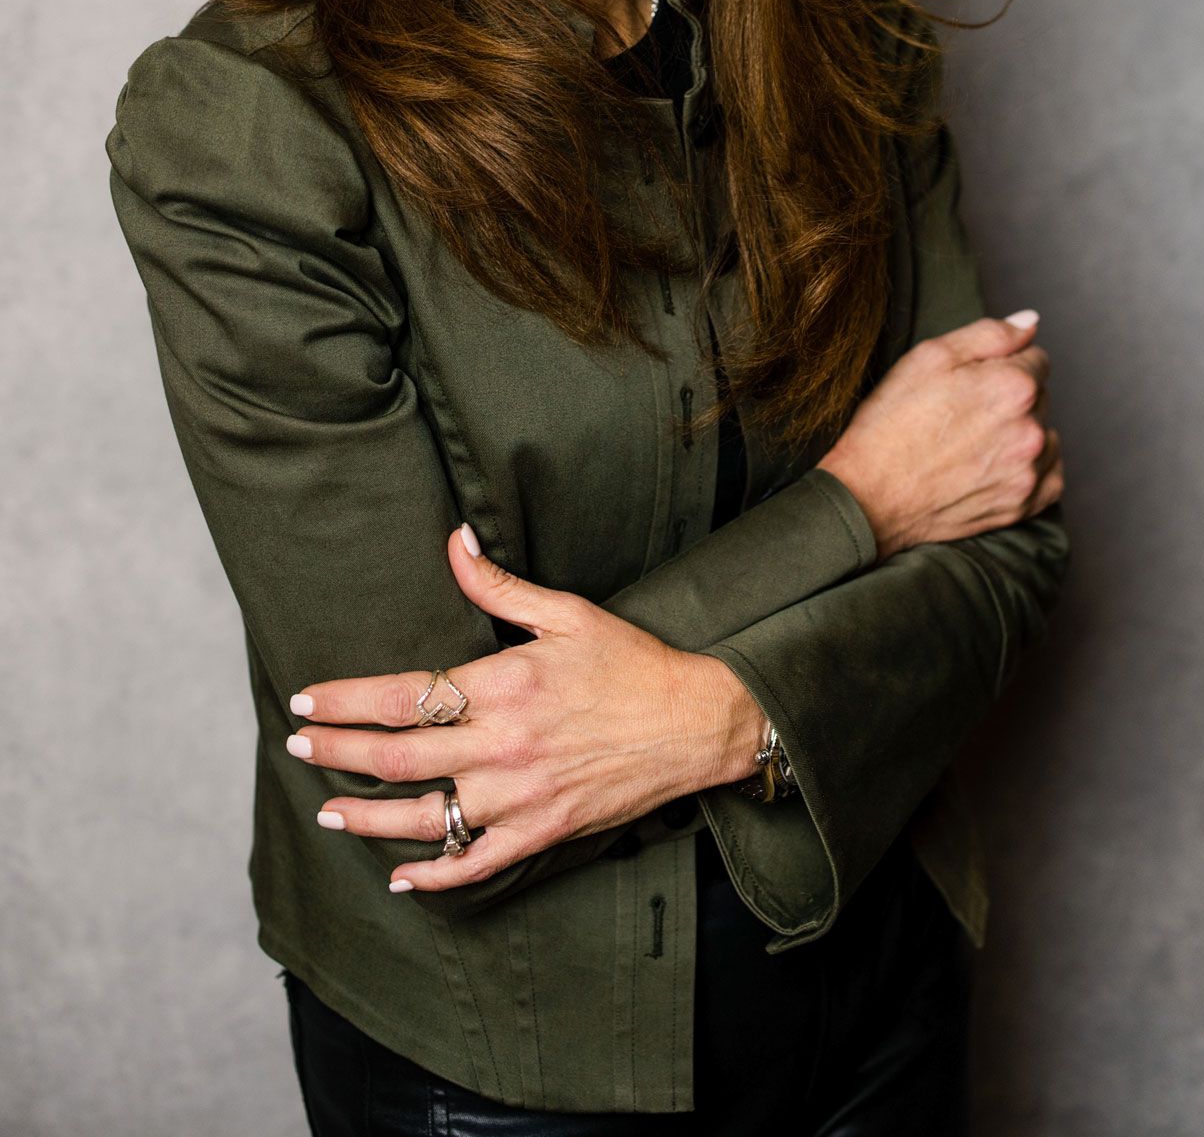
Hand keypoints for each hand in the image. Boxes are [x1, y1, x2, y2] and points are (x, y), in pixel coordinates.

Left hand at [284, 525, 767, 892]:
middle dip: (339, 752)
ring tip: (329, 809)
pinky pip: (474, 865)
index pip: (403, 695)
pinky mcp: (540, 833)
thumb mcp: (566, 611)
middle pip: (398, 756)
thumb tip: (453, 540)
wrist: (692, 724)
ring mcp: (518, 798)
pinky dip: (432, 875)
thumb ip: (498, 583)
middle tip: (298, 748)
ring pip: (423, 817)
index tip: (305, 701)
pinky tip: (400, 875)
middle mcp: (501, 747)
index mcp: (503, 685)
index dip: (345, 701)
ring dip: (368, 815)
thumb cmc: (630, 664)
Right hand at [817, 311, 1062, 559]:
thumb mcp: (930, 357)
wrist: (869, 497)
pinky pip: (1050, 477)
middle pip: (1040, 397)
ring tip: (975, 442)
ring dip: (1022, 433)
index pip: (1036, 359)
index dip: (1002, 364)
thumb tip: (1031, 322)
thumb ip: (990, 334)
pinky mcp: (1023, 507)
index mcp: (1014, 386)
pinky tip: (996, 467)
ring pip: (1045, 436)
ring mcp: (1029, 473)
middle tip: (962, 413)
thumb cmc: (892, 423)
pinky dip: (1032, 469)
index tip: (970, 382)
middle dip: (1010, 398)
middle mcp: (1031, 430)